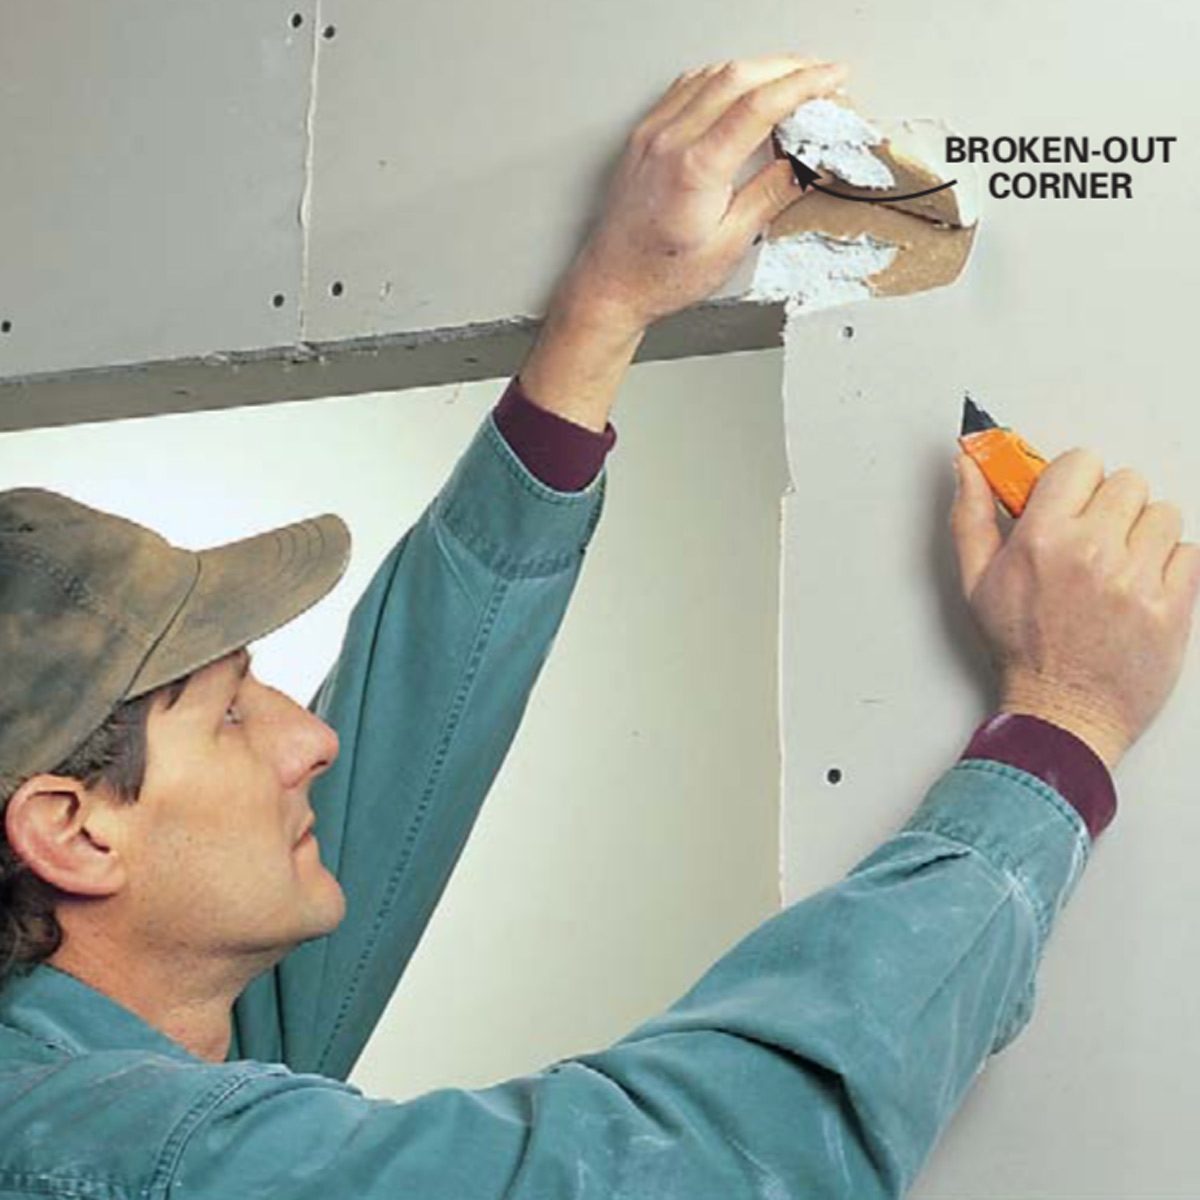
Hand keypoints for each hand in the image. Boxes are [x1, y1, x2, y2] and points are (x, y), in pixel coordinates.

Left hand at [549, 55, 847, 336]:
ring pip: (711, 73)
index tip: (832, 78)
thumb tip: (803, 166)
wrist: (612, 285)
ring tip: (788, 79)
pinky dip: (721, 77)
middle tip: (819, 75)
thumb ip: (768, 197)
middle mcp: (669, 142)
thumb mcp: (729, 246)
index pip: (759, 104)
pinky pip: (686, 86)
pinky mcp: (643, 136)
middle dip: (786, 67)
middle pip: (737, 76)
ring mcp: (652, 134)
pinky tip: (739, 87)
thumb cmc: (661, 276)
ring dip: (756, 68)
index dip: (803, 84)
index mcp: (696, 169)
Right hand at [951, 448, 1199, 768]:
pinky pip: (1190, 552)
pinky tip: (1143, 589)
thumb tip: (969, 465)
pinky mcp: (1175, 604)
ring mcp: (1137, 578)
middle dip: (1111, 507)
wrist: (1064, 712)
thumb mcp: (977, 581)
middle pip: (1128, 482)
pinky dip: (1173, 567)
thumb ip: (972, 515)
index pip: (1081, 462)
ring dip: (1145, 535)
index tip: (1070, 505)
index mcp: (1042, 539)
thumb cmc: (1021, 650)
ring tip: (1121, 567)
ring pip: (1164, 514)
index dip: (1076, 481)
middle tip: (1095, 541)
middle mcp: (1092, 552)